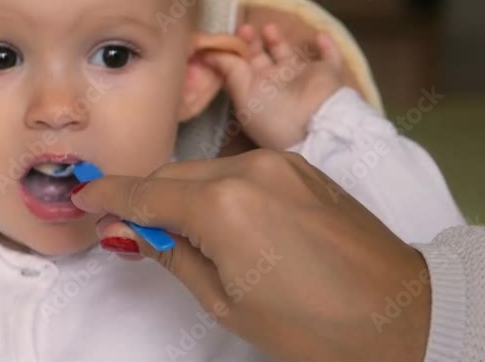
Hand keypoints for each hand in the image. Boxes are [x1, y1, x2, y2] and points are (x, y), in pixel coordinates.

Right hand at [72, 150, 430, 361]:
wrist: (400, 313)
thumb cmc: (316, 323)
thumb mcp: (228, 301)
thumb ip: (173, 254)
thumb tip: (135, 231)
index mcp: (223, 205)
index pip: (146, 192)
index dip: (109, 195)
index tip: (83, 197)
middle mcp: (249, 168)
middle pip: (174, 174)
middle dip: (148, 198)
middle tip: (131, 231)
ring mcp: (279, 162)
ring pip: (207, 168)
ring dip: (185, 192)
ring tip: (184, 234)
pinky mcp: (301, 166)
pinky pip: (241, 168)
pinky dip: (219, 187)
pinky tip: (223, 220)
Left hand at [203, 23, 344, 149]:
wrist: (313, 127)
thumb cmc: (273, 115)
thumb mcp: (244, 94)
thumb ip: (229, 70)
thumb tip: (208, 52)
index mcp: (258, 91)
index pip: (244, 67)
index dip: (236, 51)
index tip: (228, 36)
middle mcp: (279, 84)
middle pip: (263, 58)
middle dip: (252, 42)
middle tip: (244, 29)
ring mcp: (304, 79)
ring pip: (290, 56)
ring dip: (279, 40)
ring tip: (269, 28)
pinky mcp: (328, 75)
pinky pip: (331, 58)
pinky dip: (328, 47)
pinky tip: (319, 35)